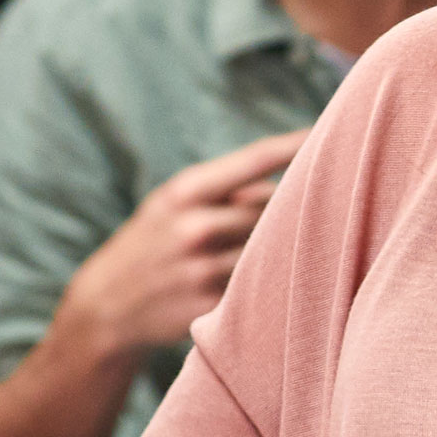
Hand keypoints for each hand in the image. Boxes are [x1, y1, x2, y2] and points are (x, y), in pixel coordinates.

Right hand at [55, 131, 306, 368]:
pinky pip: (257, 285)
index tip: (330, 130)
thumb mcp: (171, 205)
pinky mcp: (211, 305)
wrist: (105, 306)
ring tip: (255, 255)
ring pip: (269, 248)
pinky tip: (251, 285)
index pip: (255, 159)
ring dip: (274, 250)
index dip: (296, 144)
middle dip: (277, 213)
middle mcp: (195, 227)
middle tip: (279, 222)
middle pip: (272, 208)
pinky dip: (261, 282)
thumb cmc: (152, 244)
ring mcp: (203, 269)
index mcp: (185, 192)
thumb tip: (287, 188)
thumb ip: (226, 192)